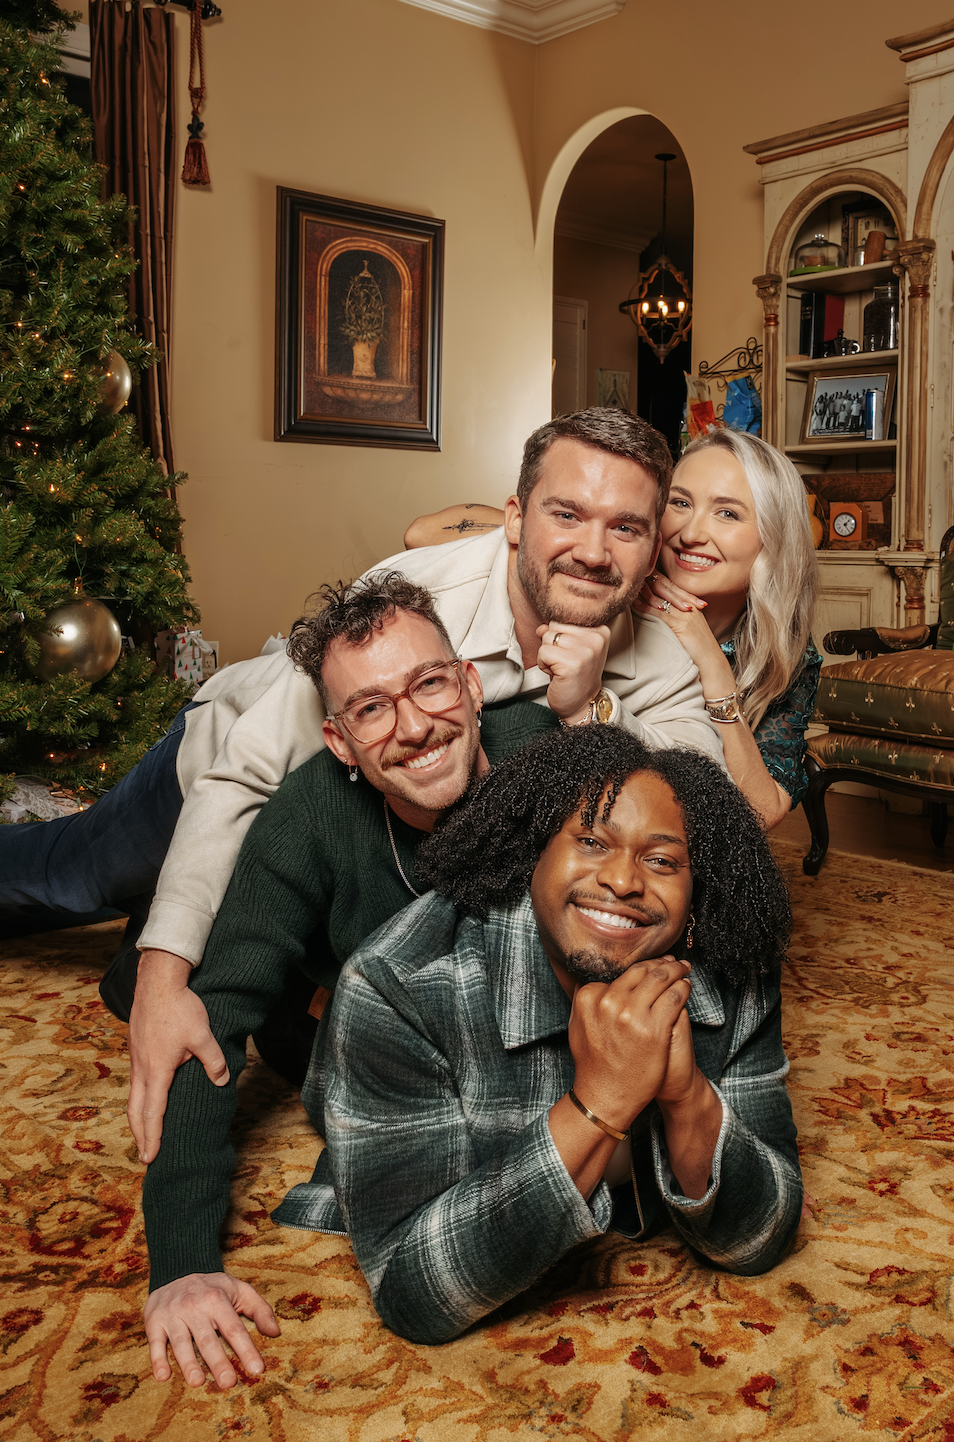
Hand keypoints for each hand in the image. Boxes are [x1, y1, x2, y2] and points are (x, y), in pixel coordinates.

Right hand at [127, 949, 229, 1163]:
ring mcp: (137, 1058)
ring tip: (145, 1133)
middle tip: (145, 1156)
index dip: (152, 1137)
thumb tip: (222, 1082)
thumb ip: (213, 1061)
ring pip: (134, 1096)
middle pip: (135, 1110)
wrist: (158, 981)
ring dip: (138, 1117)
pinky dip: (139, 1098)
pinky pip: (136, 1081)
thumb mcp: (203, 1035)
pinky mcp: (137, 1048)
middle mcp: (141, 1068)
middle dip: (140, 1135)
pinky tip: (149, 1098)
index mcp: (157, 1070)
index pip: (153, 1112)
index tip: (151, 1157)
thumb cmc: (179, 1007)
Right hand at [144, 1272, 279, 1387]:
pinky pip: (155, 1342)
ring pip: (181, 1342)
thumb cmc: (212, 1288)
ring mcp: (173, 1314)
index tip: (257, 1369)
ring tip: (198, 1382)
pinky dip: (157, 1359)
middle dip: (218, 1361)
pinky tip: (163, 1377)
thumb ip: (259, 1309)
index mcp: (217, 1299)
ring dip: (189, 1363)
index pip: (234, 1328)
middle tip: (228, 1383)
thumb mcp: (239, 1289)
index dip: (246, 1349)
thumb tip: (275, 1332)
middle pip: (208, 1338)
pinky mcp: (154, 1321)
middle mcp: (195, 1307)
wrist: (176, 1269)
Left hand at [535, 621, 610, 722]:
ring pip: (547, 637)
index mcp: (600, 630)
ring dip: (547, 655)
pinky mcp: (571, 663)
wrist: (582, 704)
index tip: (571, 652)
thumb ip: (557, 632)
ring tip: (561, 667)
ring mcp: (585, 650)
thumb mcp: (570, 649)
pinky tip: (557, 674)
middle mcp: (596, 637)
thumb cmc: (576, 676)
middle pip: (554, 624)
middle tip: (565, 662)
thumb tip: (541, 627)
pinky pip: (543, 652)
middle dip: (553, 644)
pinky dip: (543, 664)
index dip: (560, 635)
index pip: (565, 617)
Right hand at [568, 955, 690, 1132]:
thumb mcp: (577, 1026)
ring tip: (683, 968)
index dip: (639, 968)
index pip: (620, 973)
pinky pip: (675, 997)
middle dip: (660, 963)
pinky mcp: (655, 1028)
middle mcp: (610, 1001)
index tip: (650, 966)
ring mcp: (633, 1014)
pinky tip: (686, 987)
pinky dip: (683, 988)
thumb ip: (584, 1000)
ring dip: (675, 970)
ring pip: (661, 979)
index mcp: (589, 997)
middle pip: (641, 972)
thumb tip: (591, 981)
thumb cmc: (594, 1063)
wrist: (606, 1096)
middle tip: (672, 961)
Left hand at [634, 574, 736, 697]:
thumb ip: (678, 617)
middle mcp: (689, 606)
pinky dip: (646, 606)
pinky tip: (635, 603)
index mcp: (691, 604)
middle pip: (665, 587)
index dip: (655, 578)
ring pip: (661, 598)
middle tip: (633, 574)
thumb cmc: (700, 649)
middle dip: (648, 580)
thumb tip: (662, 611)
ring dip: (644, 591)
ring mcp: (685, 614)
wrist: (711, 663)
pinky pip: (660, 613)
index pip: (671, 586)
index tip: (641, 575)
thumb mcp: (690, 628)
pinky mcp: (681, 625)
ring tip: (630, 586)